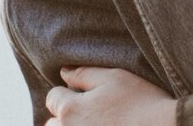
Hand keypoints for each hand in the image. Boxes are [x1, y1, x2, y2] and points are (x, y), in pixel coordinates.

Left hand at [44, 67, 176, 125]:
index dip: (66, 92)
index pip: (53, 98)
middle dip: (63, 117)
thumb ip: (84, 74)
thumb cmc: (141, 103)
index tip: (83, 94)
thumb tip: (64, 72)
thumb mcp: (114, 78)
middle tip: (89, 114)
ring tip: (96, 124)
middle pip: (52, 124)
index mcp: (71, 109)